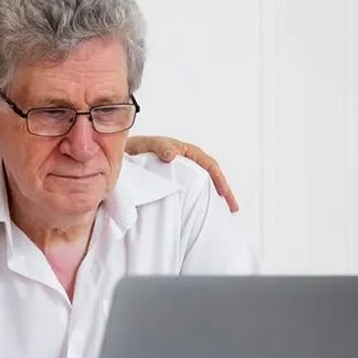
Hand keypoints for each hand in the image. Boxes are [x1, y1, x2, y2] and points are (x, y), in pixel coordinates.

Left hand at [124, 136, 238, 212]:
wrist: (125, 155)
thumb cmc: (138, 147)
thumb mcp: (149, 145)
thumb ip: (160, 147)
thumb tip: (172, 155)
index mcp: (187, 151)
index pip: (209, 165)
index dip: (219, 179)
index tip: (224, 193)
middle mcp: (189, 161)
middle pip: (212, 176)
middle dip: (224, 191)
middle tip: (232, 208)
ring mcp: (183, 172)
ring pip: (204, 185)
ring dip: (214, 197)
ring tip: (223, 213)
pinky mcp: (176, 182)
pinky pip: (192, 191)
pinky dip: (200, 200)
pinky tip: (201, 212)